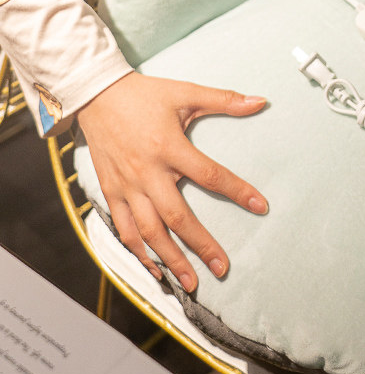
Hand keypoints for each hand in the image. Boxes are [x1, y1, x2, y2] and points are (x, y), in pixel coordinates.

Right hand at [77, 71, 268, 290]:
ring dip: (170, 258)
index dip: (237, 191)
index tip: (261, 207)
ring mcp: (126, 185)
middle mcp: (146, 171)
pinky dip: (139, 252)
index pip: (209, 175)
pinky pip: (123, 229)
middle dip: (201, 244)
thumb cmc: (145, 94)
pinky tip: (155, 269)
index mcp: (168, 147)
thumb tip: (261, 101)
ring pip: (148, 231)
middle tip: (222, 267)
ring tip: (191, 281)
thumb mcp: (186, 92)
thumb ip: (224, 100)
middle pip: (176, 216)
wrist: (95, 95)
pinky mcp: (110, 192)